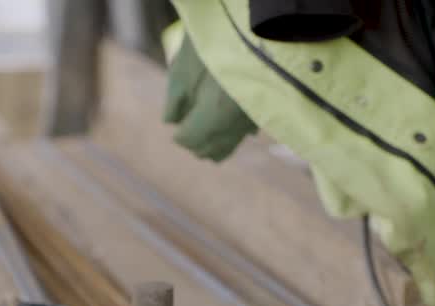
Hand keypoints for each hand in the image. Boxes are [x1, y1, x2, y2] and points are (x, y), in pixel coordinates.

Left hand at [164, 34, 257, 161]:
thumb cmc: (209, 45)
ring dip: (214, 139)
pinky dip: (232, 129)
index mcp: (212, 115)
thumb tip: (171, 123)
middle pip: (212, 150)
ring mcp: (251, 117)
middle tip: (187, 127)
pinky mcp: (263, 108)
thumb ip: (174, 102)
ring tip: (203, 123)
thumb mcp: (181, 70)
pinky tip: (225, 116)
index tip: (178, 124)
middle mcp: (234, 123)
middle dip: (196, 142)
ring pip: (230, 144)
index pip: (190, 141)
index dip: (181, 134)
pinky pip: (245, 130)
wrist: (249, 26)